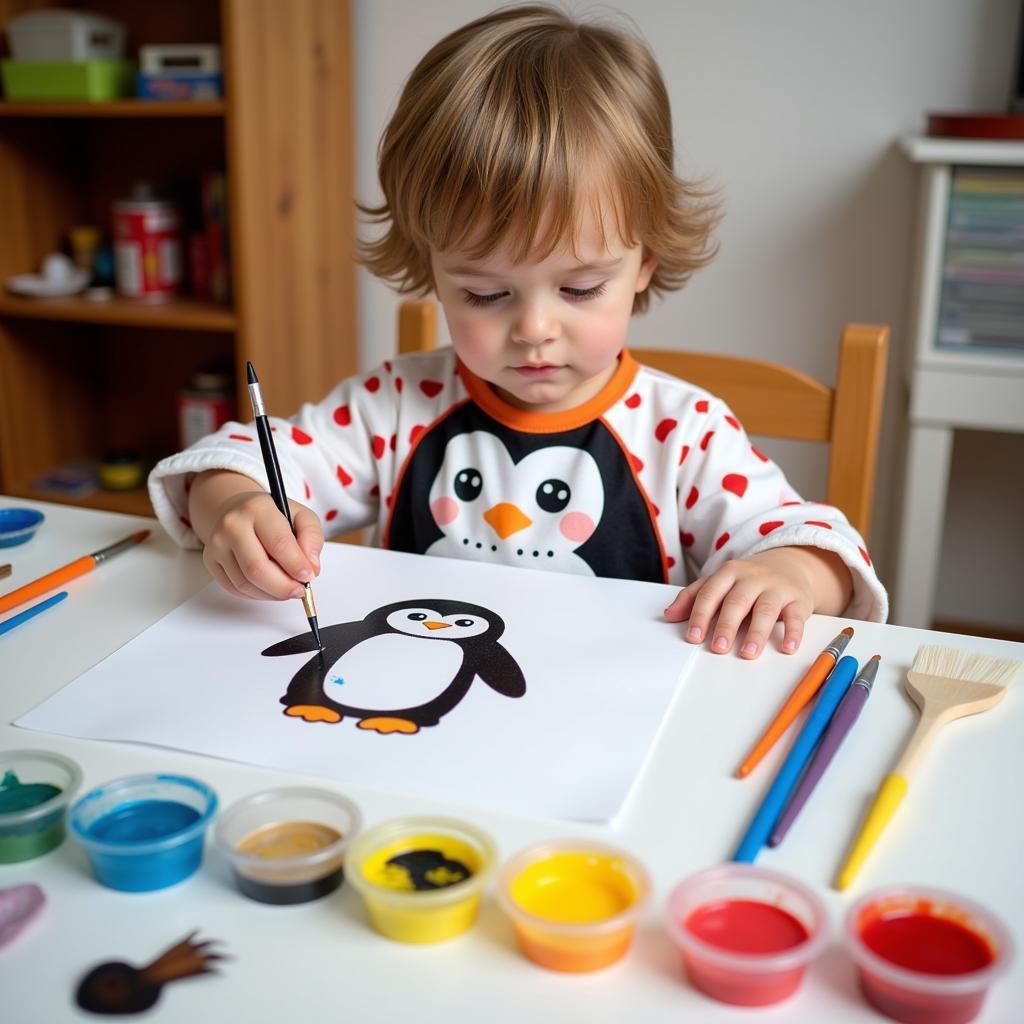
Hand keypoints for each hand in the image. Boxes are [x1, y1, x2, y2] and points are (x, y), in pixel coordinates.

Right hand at [188, 470, 322, 600]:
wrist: (238, 511)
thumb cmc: (274, 516)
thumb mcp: (301, 516)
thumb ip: (312, 538)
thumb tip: (312, 567)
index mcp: (258, 508)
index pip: (278, 543)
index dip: (296, 565)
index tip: (309, 576)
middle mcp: (232, 525)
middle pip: (257, 569)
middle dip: (283, 586)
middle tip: (300, 591)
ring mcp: (217, 544)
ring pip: (245, 583)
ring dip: (272, 593)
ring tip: (288, 588)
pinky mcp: (210, 561)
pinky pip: (235, 589)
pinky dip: (258, 595)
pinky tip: (270, 588)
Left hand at [663, 547, 847, 658]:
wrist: (789, 564)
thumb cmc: (747, 580)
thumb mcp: (720, 582)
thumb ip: (694, 597)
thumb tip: (669, 615)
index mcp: (728, 573)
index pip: (710, 593)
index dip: (700, 615)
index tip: (693, 637)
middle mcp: (752, 578)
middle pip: (737, 601)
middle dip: (726, 625)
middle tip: (718, 647)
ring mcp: (776, 587)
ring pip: (765, 609)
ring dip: (756, 632)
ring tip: (748, 653)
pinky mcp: (798, 599)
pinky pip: (796, 616)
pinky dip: (792, 633)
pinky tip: (787, 648)